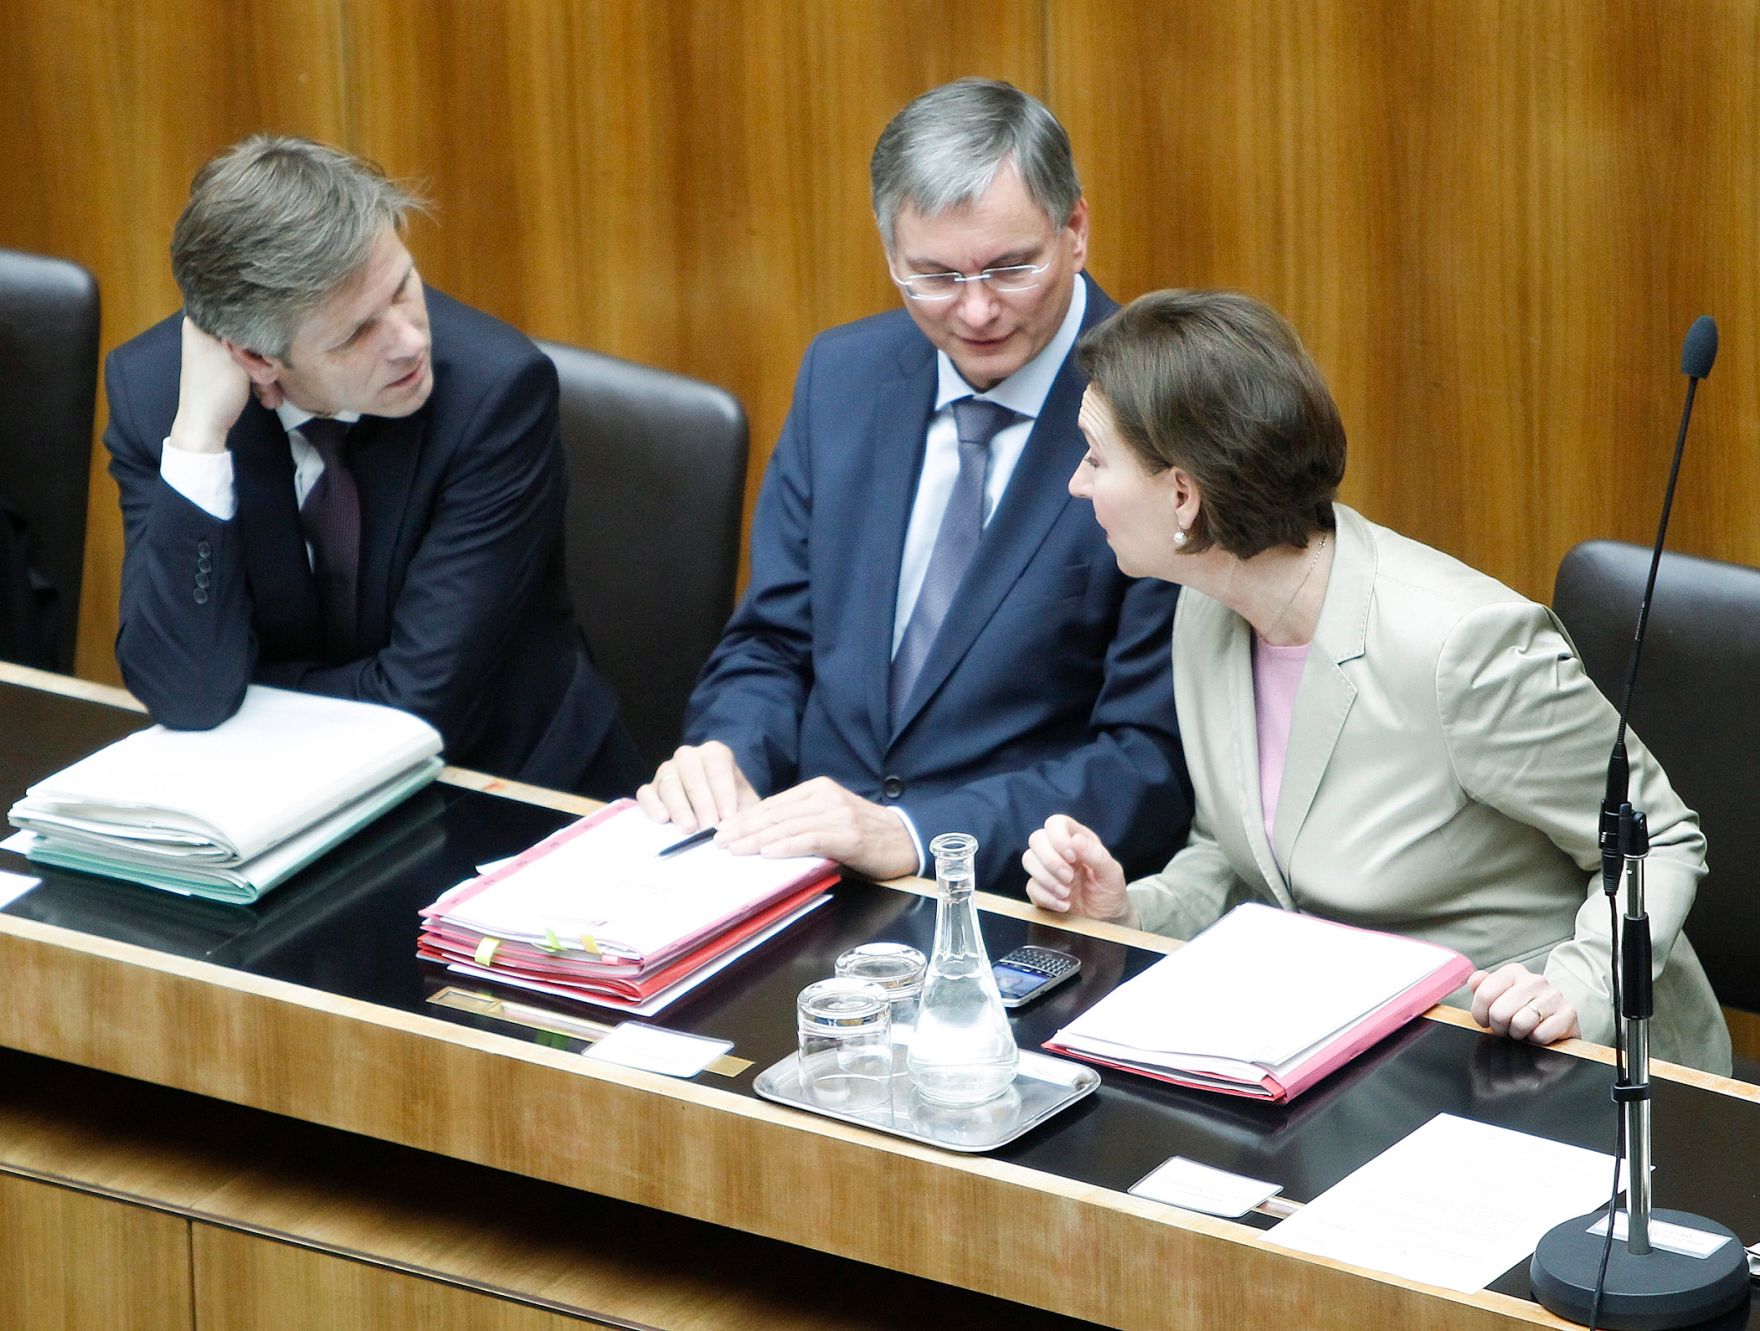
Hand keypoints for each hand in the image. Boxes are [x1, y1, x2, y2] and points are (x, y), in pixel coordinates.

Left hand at [169, 317, 268, 453]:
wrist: (205, 424)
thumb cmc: (216, 389)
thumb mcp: (236, 356)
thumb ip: (249, 334)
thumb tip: (266, 316)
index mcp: (200, 321)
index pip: (236, 307)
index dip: (257, 322)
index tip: (268, 338)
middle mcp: (206, 331)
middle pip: (246, 331)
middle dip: (262, 353)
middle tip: (268, 371)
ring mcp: (215, 350)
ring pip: (250, 349)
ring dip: (263, 370)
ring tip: (265, 388)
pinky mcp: (224, 366)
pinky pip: (247, 363)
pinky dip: (257, 377)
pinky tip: (263, 392)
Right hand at [635, 740, 758, 831]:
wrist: (713, 806)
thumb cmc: (732, 802)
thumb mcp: (746, 802)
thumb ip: (747, 811)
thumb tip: (744, 825)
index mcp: (715, 753)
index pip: (718, 768)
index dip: (723, 792)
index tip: (728, 815)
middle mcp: (688, 757)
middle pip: (692, 776)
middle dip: (702, 803)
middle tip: (709, 826)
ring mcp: (667, 771)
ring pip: (669, 784)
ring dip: (679, 807)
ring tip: (689, 828)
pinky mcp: (650, 788)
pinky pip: (645, 793)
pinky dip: (652, 805)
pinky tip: (662, 819)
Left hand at [713, 777, 917, 879]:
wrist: (906, 840)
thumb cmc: (864, 834)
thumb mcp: (830, 819)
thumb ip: (801, 822)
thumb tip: (761, 838)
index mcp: (818, 789)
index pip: (774, 804)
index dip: (746, 818)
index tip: (723, 830)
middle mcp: (826, 797)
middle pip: (776, 814)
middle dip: (744, 829)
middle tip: (719, 842)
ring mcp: (838, 814)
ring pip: (789, 826)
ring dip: (758, 839)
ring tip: (735, 849)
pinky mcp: (849, 835)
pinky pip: (810, 839)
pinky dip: (786, 846)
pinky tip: (768, 853)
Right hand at [1022, 815, 1136, 926]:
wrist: (1105, 921)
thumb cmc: (1110, 892)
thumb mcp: (1111, 874)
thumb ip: (1097, 855)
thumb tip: (1075, 840)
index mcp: (1077, 840)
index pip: (1056, 823)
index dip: (1058, 837)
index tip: (1072, 857)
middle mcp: (1058, 851)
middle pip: (1036, 839)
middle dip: (1050, 861)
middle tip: (1069, 878)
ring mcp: (1047, 870)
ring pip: (1028, 859)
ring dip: (1047, 879)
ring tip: (1066, 893)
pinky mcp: (1040, 889)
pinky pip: (1031, 886)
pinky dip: (1046, 897)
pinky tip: (1063, 905)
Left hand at [1468, 963, 1579, 1046]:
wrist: (1558, 1021)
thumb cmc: (1522, 1010)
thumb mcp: (1500, 996)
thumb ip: (1482, 986)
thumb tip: (1474, 980)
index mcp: (1513, 971)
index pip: (1483, 994)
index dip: (1480, 1015)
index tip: (1486, 1021)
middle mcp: (1535, 980)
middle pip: (1499, 1012)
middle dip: (1500, 1027)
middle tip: (1508, 1027)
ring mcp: (1554, 995)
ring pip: (1519, 1024)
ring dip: (1518, 1034)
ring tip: (1524, 1030)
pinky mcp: (1569, 1014)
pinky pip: (1540, 1035)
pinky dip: (1537, 1040)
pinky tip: (1540, 1033)